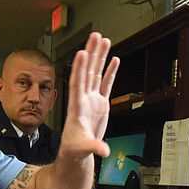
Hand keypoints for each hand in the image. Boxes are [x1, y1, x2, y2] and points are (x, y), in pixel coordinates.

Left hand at [58, 32, 119, 160]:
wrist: (78, 151)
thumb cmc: (74, 149)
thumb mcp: (82, 148)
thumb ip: (93, 147)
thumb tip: (103, 151)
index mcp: (77, 106)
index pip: (77, 83)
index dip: (79, 68)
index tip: (81, 53)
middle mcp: (84, 99)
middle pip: (87, 71)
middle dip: (91, 53)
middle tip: (95, 36)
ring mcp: (92, 99)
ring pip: (95, 73)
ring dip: (99, 57)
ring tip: (104, 40)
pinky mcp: (100, 104)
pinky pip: (105, 84)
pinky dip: (109, 72)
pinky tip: (113, 60)